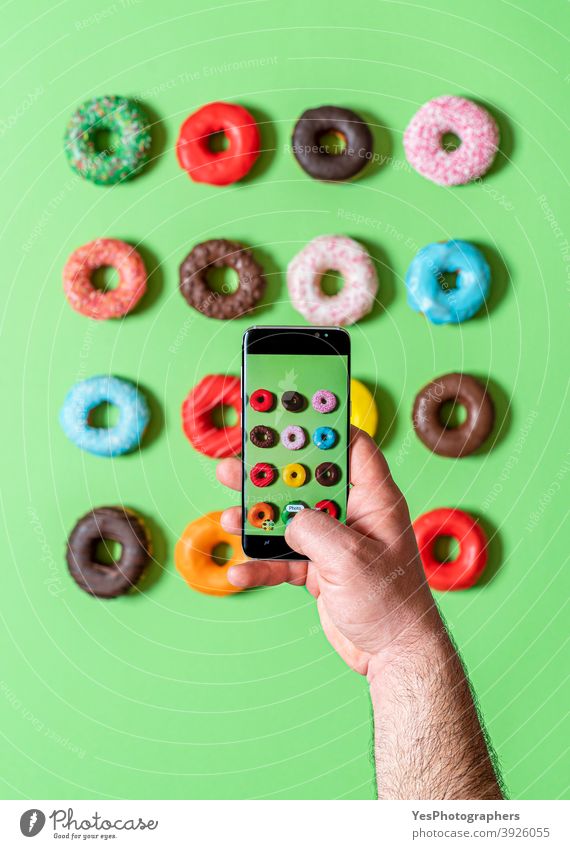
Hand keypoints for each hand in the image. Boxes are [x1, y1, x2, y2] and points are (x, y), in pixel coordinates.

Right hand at [217, 426, 437, 675]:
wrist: (392, 655)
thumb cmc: (391, 602)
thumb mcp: (348, 557)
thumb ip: (312, 528)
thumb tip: (287, 520)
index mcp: (374, 499)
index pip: (352, 446)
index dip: (324, 426)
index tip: (291, 413)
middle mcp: (353, 514)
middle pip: (306, 481)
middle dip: (271, 474)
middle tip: (237, 463)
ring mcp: (334, 542)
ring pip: (288, 518)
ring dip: (257, 518)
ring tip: (227, 514)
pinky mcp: (319, 569)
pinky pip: (283, 559)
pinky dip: (260, 564)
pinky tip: (238, 572)